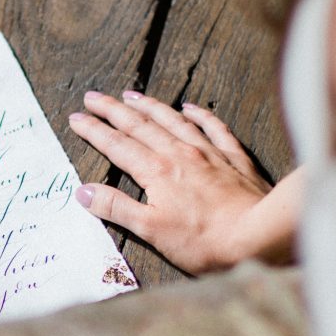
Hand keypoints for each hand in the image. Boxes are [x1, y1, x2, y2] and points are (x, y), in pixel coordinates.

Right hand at [68, 91, 272, 273]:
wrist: (260, 235)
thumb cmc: (204, 240)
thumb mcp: (151, 230)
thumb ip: (116, 207)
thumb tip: (83, 191)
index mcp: (156, 171)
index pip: (117, 145)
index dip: (94, 130)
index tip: (76, 117)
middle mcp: (179, 153)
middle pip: (140, 125)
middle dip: (113, 110)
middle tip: (93, 96)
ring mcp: (208, 153)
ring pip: (173, 120)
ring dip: (149, 106)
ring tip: (131, 94)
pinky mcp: (234, 159)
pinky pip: (214, 128)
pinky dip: (199, 115)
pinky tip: (190, 108)